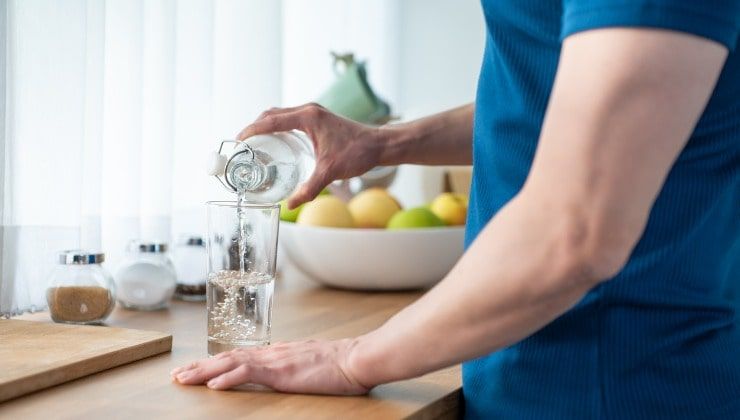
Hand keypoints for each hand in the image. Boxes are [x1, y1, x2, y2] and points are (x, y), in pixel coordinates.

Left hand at [171, 339, 370, 394]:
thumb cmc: (341, 365)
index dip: (215, 362)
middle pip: (227, 357)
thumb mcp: (311, 365)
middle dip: (199, 366)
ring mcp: (275, 360)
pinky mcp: (281, 371)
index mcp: (278, 354)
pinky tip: (213, 384)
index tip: (196, 369)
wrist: (356, 359)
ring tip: (184, 379)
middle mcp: (272, 353)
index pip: (239, 356)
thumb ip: (295, 368)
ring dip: (203, 371)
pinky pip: (249, 373)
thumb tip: (289, 374)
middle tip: (177, 374)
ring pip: (231, 363)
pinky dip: (228, 378)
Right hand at [237, 103, 384, 208]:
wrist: (379, 144)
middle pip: (272, 114)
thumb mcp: (331, 172)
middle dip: (254, 128)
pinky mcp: (318, 119)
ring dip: (265, 126)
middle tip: (242, 146)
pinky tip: (275, 143)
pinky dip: (278, 127)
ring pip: (281, 115)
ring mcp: (314, 113)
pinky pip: (290, 119)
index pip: (271, 120)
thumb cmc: (358, 152)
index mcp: (308, 117)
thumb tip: (291, 203)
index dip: (252, 130)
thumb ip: (310, 188)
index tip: (238, 141)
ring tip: (254, 145)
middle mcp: (308, 111)